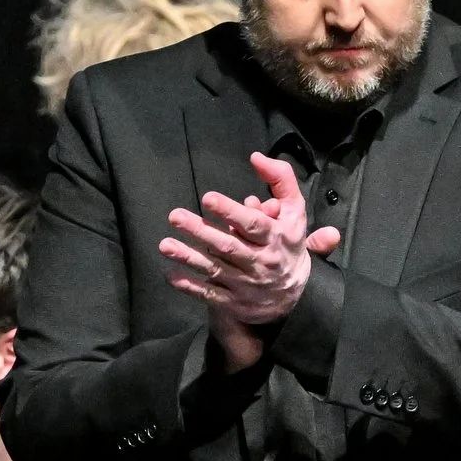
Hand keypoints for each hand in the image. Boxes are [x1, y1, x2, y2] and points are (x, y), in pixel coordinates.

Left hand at [161, 153, 341, 370]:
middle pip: (228, 246)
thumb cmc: (287, 245)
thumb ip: (282, 181)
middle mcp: (262, 263)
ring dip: (188, 257)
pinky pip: (208, 294)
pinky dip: (189, 285)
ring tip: (165, 245)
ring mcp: (247, 285)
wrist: (293, 298)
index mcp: (277, 238)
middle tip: (175, 216)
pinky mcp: (234, 302)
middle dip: (200, 231)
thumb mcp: (295, 212)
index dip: (231, 211)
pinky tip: (170, 274)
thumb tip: (256, 158)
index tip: (207, 199)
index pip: (253, 224)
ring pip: (214, 269)